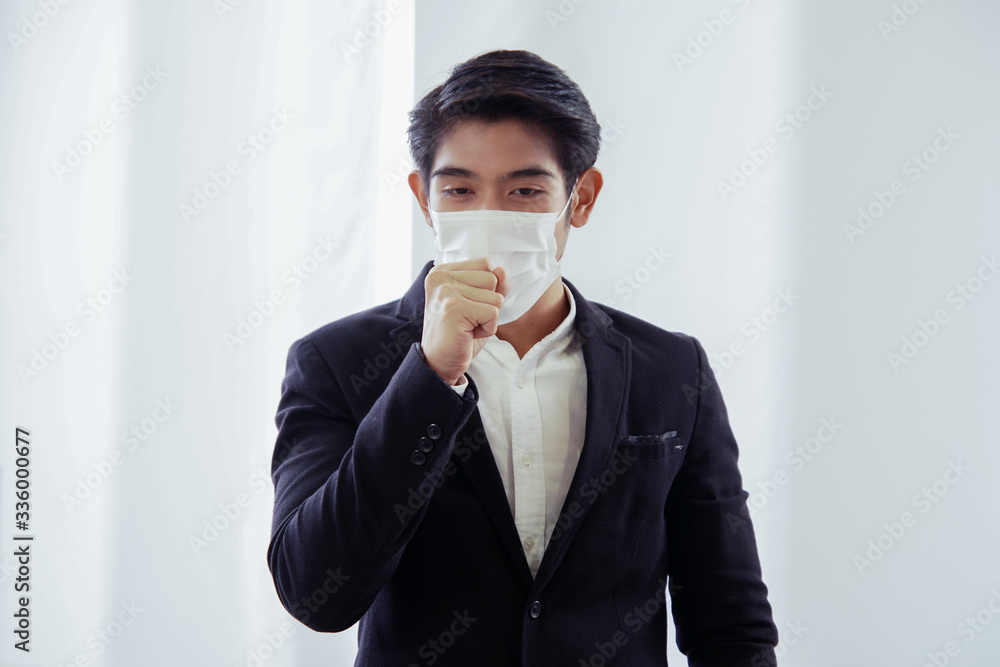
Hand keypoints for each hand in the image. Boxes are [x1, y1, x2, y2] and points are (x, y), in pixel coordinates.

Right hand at [421, 258, 509, 385]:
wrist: (438, 363)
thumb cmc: (458, 334)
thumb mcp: (478, 304)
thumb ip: (492, 286)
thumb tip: (502, 270)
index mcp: (443, 272)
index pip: (485, 264)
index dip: (485, 290)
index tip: (466, 307)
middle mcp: (441, 278)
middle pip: (492, 279)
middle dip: (488, 304)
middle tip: (467, 319)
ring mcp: (447, 292)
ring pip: (495, 297)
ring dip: (488, 318)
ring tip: (467, 327)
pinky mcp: (455, 308)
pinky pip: (493, 313)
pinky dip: (487, 329)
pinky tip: (468, 334)